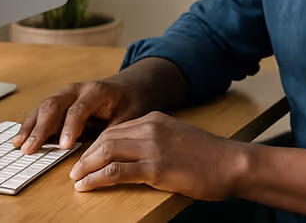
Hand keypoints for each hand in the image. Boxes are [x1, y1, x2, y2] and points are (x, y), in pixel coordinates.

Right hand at [12, 79, 144, 154]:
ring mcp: (65, 94)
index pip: (78, 110)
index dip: (69, 128)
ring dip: (30, 127)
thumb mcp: (129, 116)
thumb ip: (112, 131)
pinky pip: (41, 112)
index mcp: (95, 91)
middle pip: (54, 106)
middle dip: (41, 128)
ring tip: (19, 145)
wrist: (130, 87)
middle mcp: (76, 90)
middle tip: (31, 148)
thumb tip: (98, 152)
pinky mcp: (59, 102)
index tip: (62, 146)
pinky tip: (20, 139)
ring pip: (43, 108)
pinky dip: (30, 125)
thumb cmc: (130, 103)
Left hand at [68, 111, 248, 199]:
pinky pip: (117, 171)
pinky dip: (97, 178)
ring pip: (106, 152)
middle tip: (74, 171)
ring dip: (86, 167)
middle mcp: (151, 128)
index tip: (86, 158)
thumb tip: (134, 154)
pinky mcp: (156, 168)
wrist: (231, 164)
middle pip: (106, 138)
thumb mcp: (178, 138)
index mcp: (155, 119)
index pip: (115, 129)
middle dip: (86, 156)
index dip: (96, 145)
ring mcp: (153, 147)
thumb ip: (156, 140)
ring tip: (76, 180)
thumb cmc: (209, 156)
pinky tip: (87, 186)